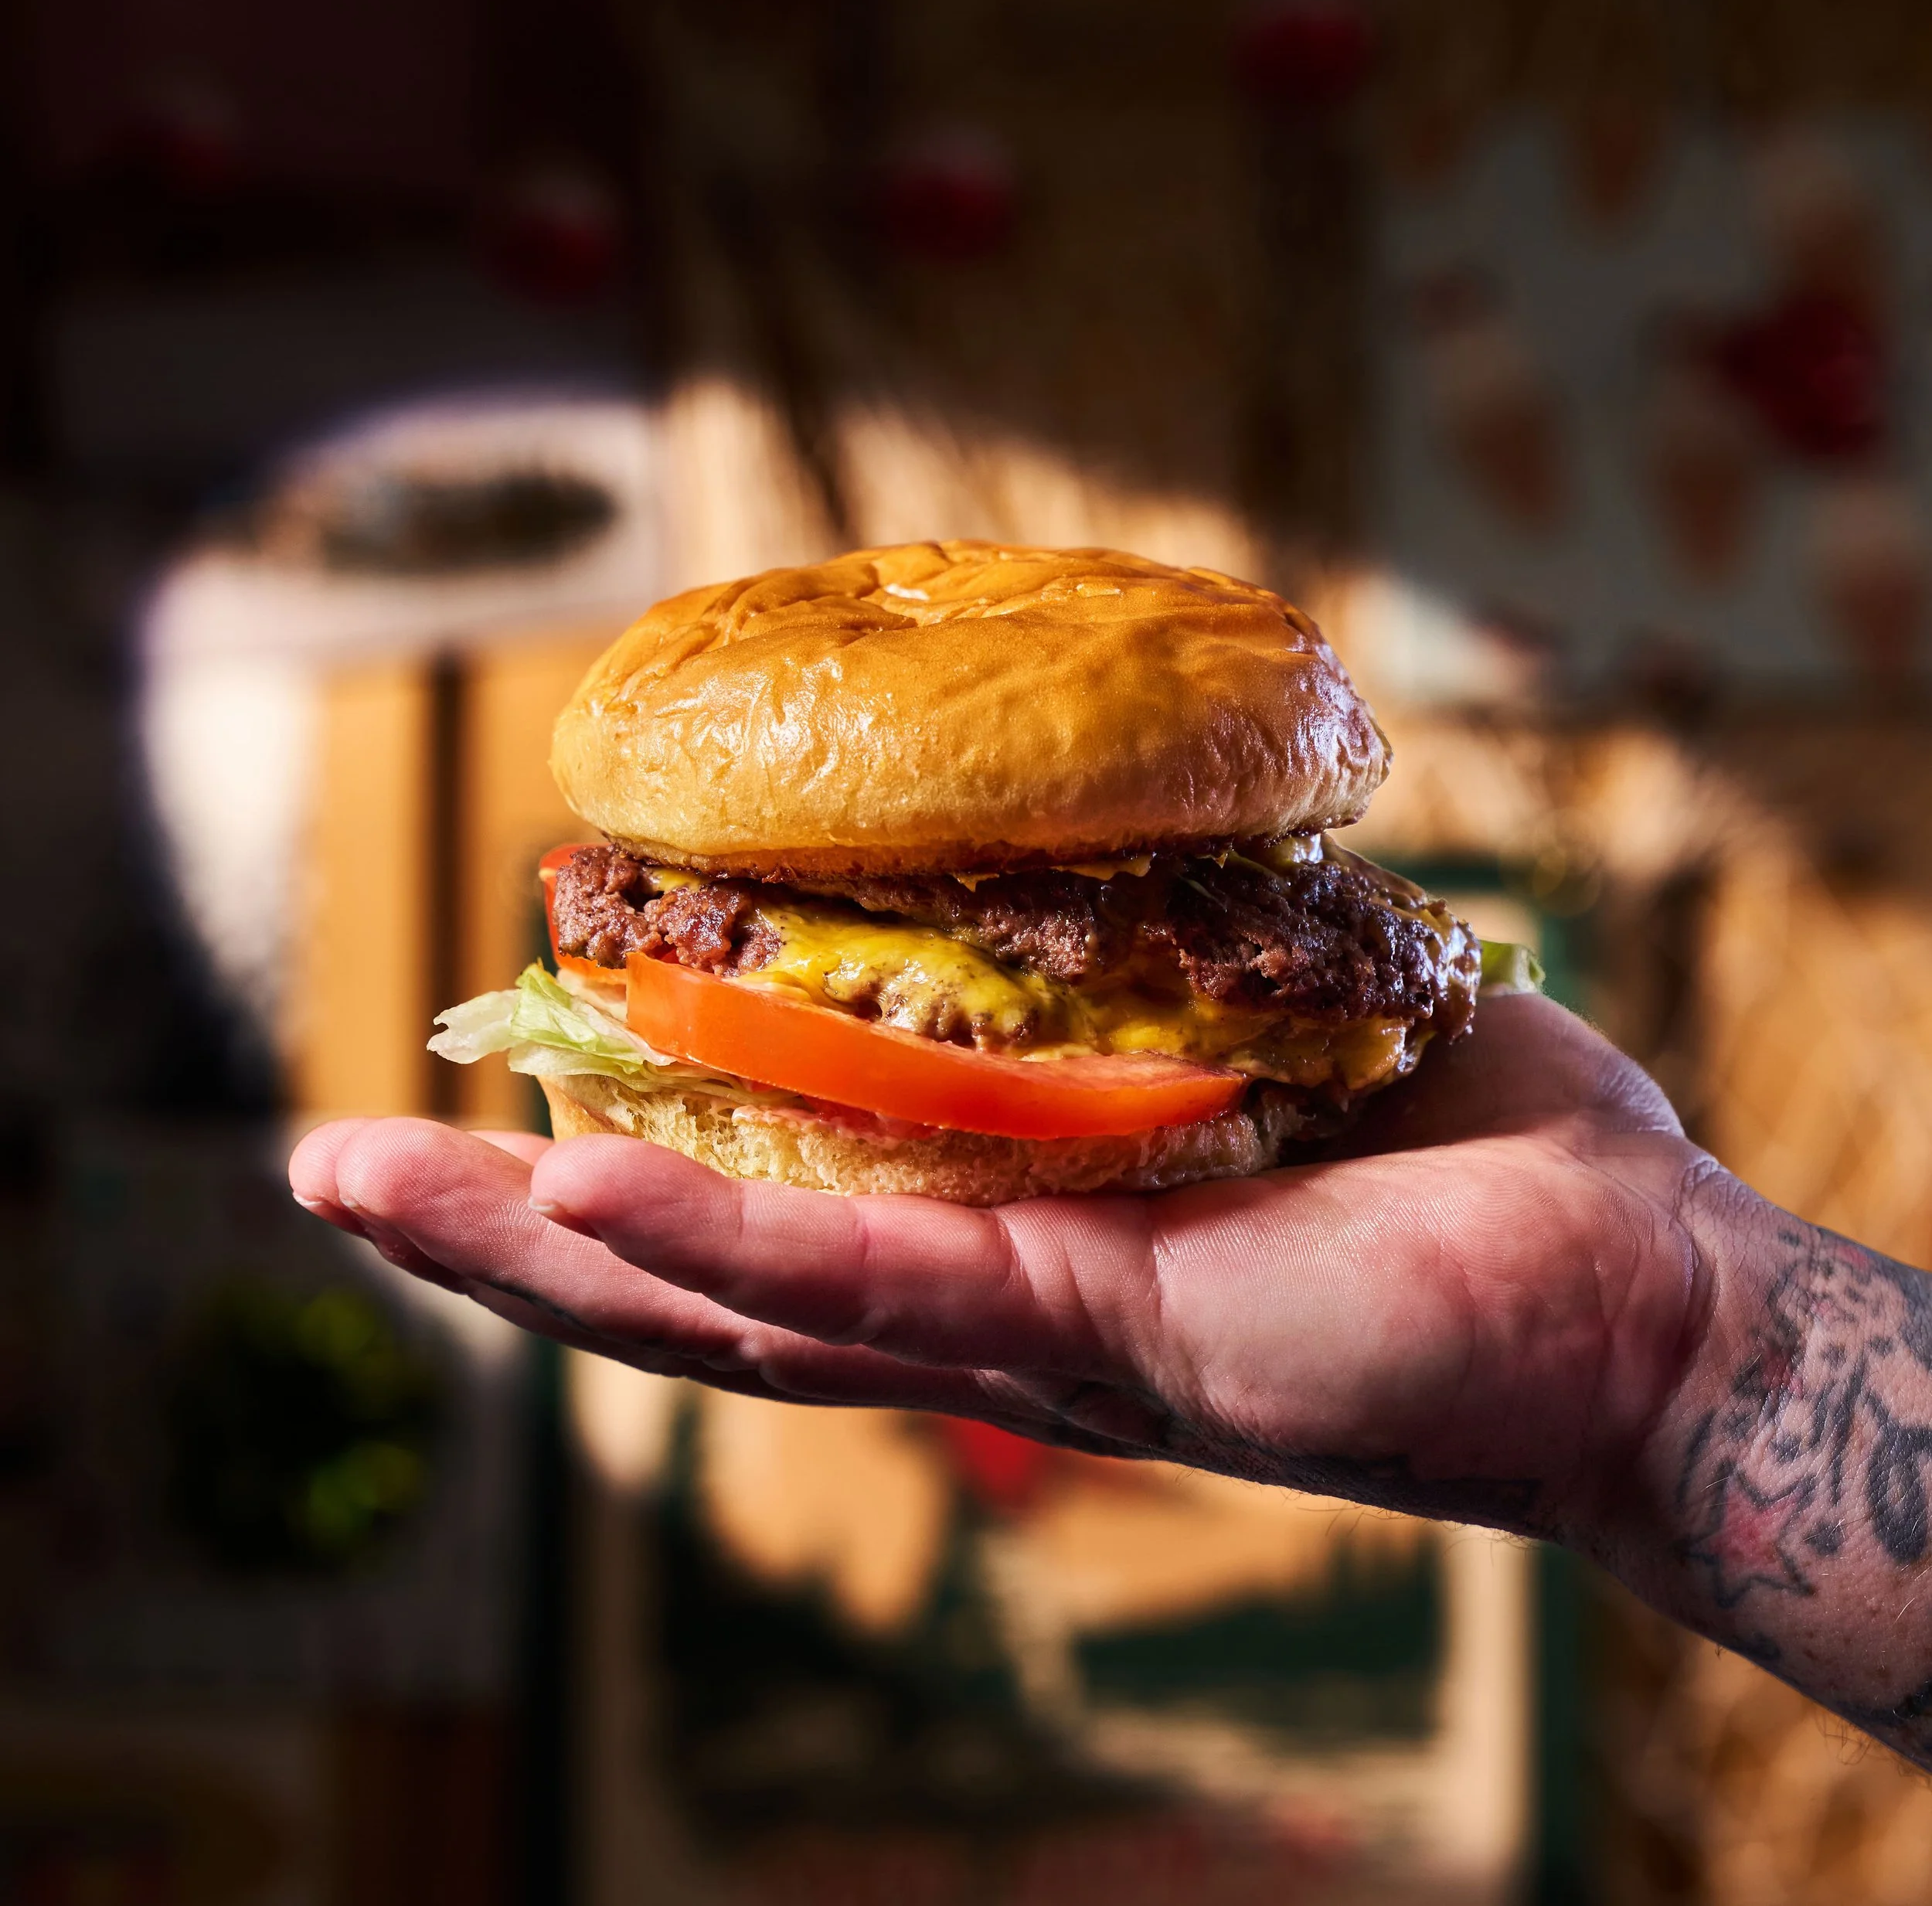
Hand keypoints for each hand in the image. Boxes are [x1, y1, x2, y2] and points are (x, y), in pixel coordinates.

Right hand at [288, 994, 1718, 1544]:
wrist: (1630, 1290)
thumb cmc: (1452, 1148)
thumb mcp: (1260, 1019)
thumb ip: (1152, 953)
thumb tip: (1095, 827)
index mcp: (1001, 1224)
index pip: (770, 1197)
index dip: (615, 1152)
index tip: (491, 1078)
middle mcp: (980, 1299)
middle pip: (700, 1274)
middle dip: (507, 1225)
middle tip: (334, 1152)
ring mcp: (1023, 1332)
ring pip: (735, 1301)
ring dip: (541, 1243)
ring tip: (361, 1175)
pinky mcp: (1095, 1340)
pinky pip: (876, 1285)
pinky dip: (723, 1239)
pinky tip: (579, 1189)